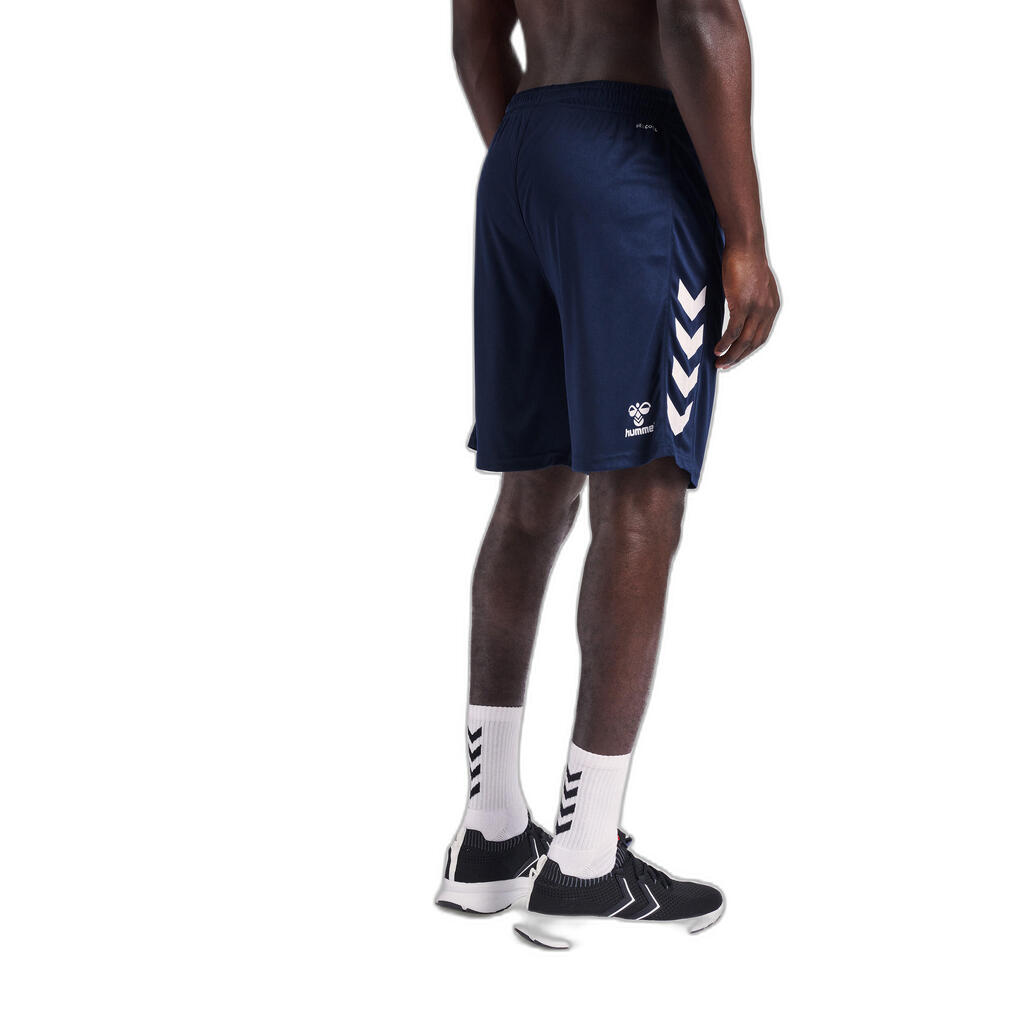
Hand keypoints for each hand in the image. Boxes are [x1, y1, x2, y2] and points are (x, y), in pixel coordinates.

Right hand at [714, 245, 780, 369]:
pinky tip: (717, 350)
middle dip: (739, 357)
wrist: (746, 246)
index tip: (735, 357)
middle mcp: (768, 310)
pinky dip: (725, 344)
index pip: (761, 336)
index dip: (748, 350)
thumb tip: (741, 307)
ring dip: (732, 355)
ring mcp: (756, 309)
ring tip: (719, 364)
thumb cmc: (746, 260)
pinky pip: (734, 332)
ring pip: (744, 341)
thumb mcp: (754, 284)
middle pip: (754, 343)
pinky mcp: (743, 305)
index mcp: (772, 306)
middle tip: (725, 366)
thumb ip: (752, 299)